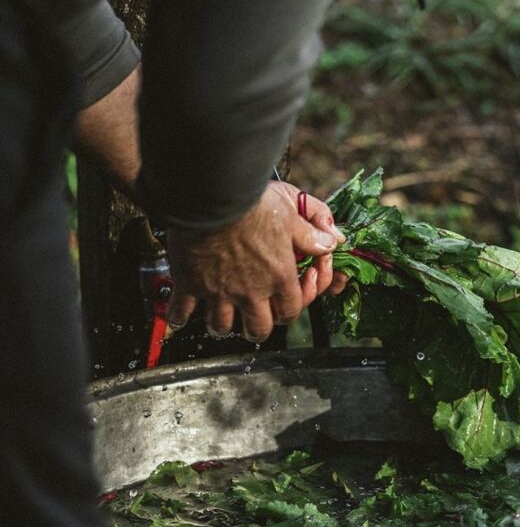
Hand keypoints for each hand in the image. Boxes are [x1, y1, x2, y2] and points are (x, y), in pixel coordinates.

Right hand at [165, 181, 346, 341]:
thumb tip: (332, 242)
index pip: (291, 312)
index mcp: (278, 278)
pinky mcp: (191, 285)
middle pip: (258, 330)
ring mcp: (219, 292)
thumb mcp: (292, 215)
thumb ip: (313, 235)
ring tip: (220, 315)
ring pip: (221, 327)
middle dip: (256, 328)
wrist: (213, 197)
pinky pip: (182, 314)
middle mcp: (250, 292)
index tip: (284, 303)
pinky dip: (180, 318)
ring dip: (222, 325)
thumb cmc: (253, 203)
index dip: (289, 311)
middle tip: (252, 319)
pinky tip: (181, 316)